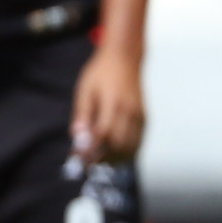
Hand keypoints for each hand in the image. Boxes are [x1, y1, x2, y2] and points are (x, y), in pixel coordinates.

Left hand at [69, 44, 145, 165]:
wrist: (124, 58)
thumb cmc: (100, 73)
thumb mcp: (84, 90)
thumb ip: (82, 114)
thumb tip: (77, 137)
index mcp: (113, 103)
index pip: (103, 135)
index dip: (91, 150)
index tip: (78, 159)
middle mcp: (130, 111)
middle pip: (119, 145)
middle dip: (102, 158)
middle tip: (86, 164)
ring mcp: (140, 115)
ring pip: (131, 146)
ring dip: (115, 159)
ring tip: (98, 162)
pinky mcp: (144, 117)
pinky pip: (138, 141)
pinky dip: (126, 152)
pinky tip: (114, 155)